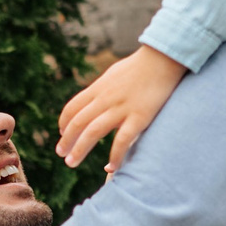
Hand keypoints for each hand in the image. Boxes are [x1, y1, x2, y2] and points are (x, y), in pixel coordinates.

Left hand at [57, 45, 188, 172]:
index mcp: (99, 88)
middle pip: (78, 122)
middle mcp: (105, 99)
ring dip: (79, 150)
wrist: (164, 58)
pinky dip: (114, 156)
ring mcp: (122, 108)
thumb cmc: (141, 66)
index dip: (64, 123)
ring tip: (71, 163)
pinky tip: (110, 168)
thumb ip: (103, 88)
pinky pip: (122, 140)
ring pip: (93, 132)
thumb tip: (95, 98)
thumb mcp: (114, 74)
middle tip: (61, 154)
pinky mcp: (139, 117)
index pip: (72, 107)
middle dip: (67, 140)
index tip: (62, 133)